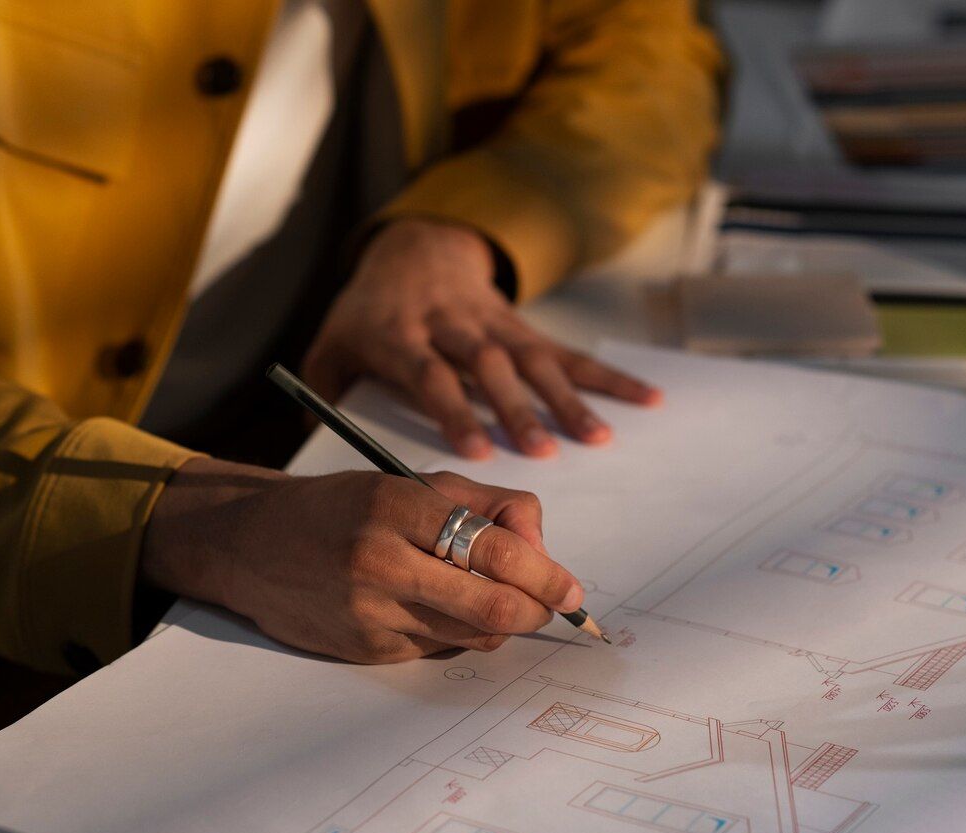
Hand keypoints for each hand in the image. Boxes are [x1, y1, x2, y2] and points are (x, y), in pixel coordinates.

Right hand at [140, 459, 585, 662]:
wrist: (250, 544)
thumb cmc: (344, 508)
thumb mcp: (413, 484)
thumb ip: (487, 505)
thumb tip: (542, 548)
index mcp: (398, 507)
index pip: (496, 551)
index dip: (547, 575)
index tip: (572, 589)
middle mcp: (381, 562)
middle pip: (492, 607)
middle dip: (536, 611)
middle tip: (553, 606)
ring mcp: (370, 613)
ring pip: (472, 636)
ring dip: (501, 624)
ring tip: (497, 599)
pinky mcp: (363, 650)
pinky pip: (437, 650)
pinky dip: (456, 633)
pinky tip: (438, 609)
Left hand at [302, 218, 661, 458]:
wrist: (413, 248)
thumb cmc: (368, 314)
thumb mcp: (331, 344)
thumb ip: (327, 391)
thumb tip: (320, 441)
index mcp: (401, 333)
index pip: (429, 372)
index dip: (452, 408)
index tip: (474, 449)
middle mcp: (451, 325)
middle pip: (487, 364)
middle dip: (516, 407)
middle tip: (540, 451)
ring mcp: (493, 323)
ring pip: (533, 358)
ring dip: (568, 398)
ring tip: (600, 437)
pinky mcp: (522, 326)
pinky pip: (567, 351)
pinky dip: (606, 375)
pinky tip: (644, 398)